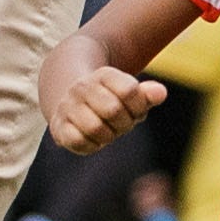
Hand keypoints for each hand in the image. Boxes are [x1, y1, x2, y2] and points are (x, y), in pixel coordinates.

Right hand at [50, 66, 164, 154]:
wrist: (72, 100)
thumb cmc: (112, 100)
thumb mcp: (131, 95)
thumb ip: (148, 94)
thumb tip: (161, 93)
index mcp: (104, 74)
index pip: (129, 90)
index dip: (138, 107)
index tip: (135, 110)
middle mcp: (82, 87)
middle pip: (113, 110)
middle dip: (124, 123)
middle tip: (121, 123)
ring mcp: (68, 106)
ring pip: (95, 128)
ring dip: (109, 136)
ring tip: (108, 131)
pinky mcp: (58, 126)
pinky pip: (78, 141)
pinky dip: (92, 145)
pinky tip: (94, 139)